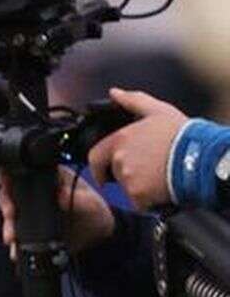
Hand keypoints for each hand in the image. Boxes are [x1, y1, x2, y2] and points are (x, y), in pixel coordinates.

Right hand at [0, 166, 113, 255]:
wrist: (96, 237)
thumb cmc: (94, 211)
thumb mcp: (90, 203)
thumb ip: (79, 199)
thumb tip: (61, 195)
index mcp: (47, 177)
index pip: (22, 171)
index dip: (9, 175)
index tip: (5, 183)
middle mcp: (33, 192)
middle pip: (10, 192)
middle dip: (6, 203)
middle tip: (10, 213)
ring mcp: (30, 211)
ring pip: (10, 214)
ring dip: (7, 224)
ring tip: (11, 237)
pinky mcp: (30, 229)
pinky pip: (17, 233)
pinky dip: (14, 242)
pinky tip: (15, 249)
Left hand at [87, 87, 186, 209]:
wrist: (202, 159)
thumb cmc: (182, 135)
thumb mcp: (158, 111)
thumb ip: (132, 101)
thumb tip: (114, 93)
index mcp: (120, 140)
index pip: (95, 156)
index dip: (99, 166)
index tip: (104, 173)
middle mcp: (119, 160)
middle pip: (114, 173)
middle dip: (127, 175)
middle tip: (148, 171)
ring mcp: (128, 179)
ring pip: (128, 188)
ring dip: (140, 187)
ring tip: (160, 177)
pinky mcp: (139, 196)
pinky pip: (139, 203)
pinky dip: (149, 201)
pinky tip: (163, 189)